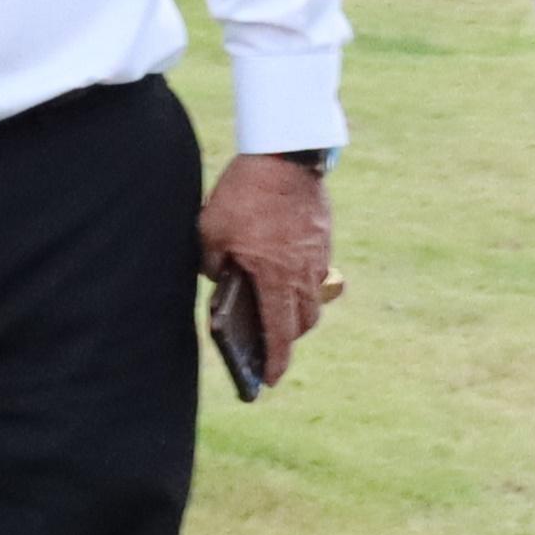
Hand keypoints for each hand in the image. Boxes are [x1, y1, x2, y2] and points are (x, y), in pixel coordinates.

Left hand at [203, 151, 337, 376]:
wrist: (284, 153)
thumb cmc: (244, 193)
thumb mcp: (211, 231)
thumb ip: (213, 264)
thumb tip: (220, 279)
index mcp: (275, 278)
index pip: (279, 334)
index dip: (275, 362)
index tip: (269, 381)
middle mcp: (303, 274)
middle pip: (303, 322)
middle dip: (287, 339)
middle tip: (269, 343)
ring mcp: (318, 256)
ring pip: (313, 298)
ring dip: (297, 310)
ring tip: (275, 306)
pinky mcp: (324, 237)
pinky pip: (316, 272)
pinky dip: (302, 281)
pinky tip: (283, 268)